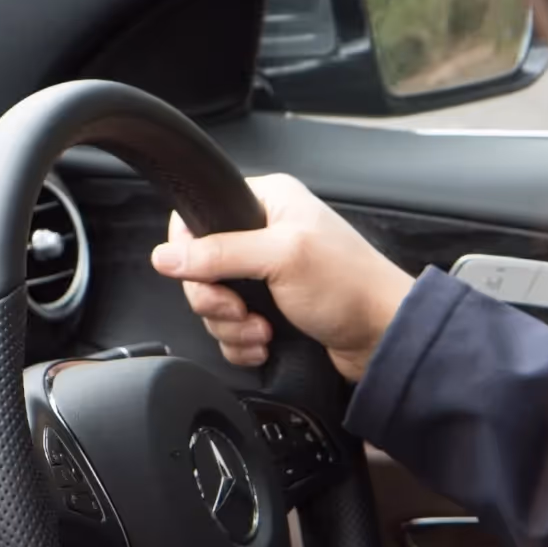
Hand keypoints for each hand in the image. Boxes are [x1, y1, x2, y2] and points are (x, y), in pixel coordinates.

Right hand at [150, 174, 412, 382]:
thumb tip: (165, 256)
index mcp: (266, 202)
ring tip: (264, 330)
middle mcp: (262, 234)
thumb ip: (219, 254)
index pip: (196, 219)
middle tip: (241, 309)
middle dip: (215, 301)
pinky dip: (242, 344)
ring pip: (212, 306)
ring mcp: (264, 275)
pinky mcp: (267, 309)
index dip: (190, 254)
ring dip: (232, 328)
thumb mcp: (282, 258)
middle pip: (198, 270)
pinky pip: (229, 330)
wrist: (382, 337)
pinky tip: (267, 343)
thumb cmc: (351, 287)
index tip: (207, 277)